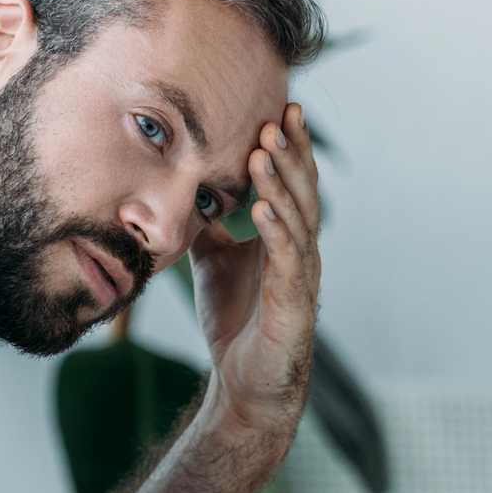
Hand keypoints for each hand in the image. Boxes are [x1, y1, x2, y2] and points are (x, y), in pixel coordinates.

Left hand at [187, 102, 321, 453]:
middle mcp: (300, 252)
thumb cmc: (236, 321)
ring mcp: (299, 278)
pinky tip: (261, 210)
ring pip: (298, 221)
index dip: (291, 148)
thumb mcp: (213, 262)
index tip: (283, 108)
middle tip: (278, 116)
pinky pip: (286, 262)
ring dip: (281, 185)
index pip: (292, 184)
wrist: (244, 384)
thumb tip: (188, 193)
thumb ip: (208, 228)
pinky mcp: (292, 306)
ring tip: (264, 151)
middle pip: (303, 193)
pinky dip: (276, 233)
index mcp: (286, 238)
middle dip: (291, 154)